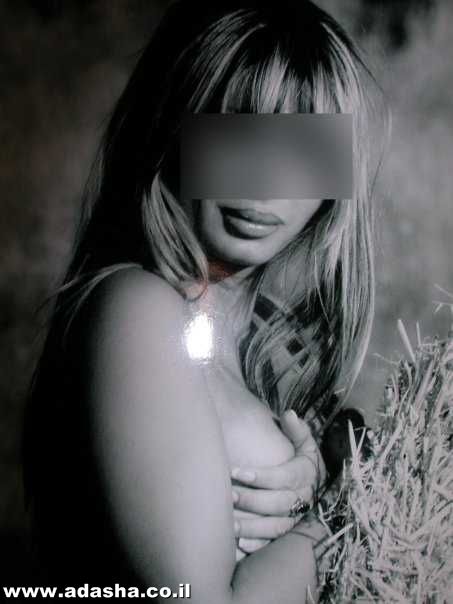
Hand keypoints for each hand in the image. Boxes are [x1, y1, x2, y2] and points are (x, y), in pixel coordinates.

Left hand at [232, 410, 325, 555]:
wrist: (314, 482)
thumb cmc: (300, 457)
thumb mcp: (304, 442)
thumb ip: (297, 429)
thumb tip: (289, 414)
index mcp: (307, 474)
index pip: (285, 477)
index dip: (260, 476)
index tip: (235, 471)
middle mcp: (304, 499)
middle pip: (279, 503)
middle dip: (252, 500)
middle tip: (228, 495)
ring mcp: (297, 518)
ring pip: (276, 526)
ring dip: (252, 527)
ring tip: (227, 523)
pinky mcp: (288, 532)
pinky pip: (275, 542)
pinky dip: (258, 545)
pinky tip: (239, 544)